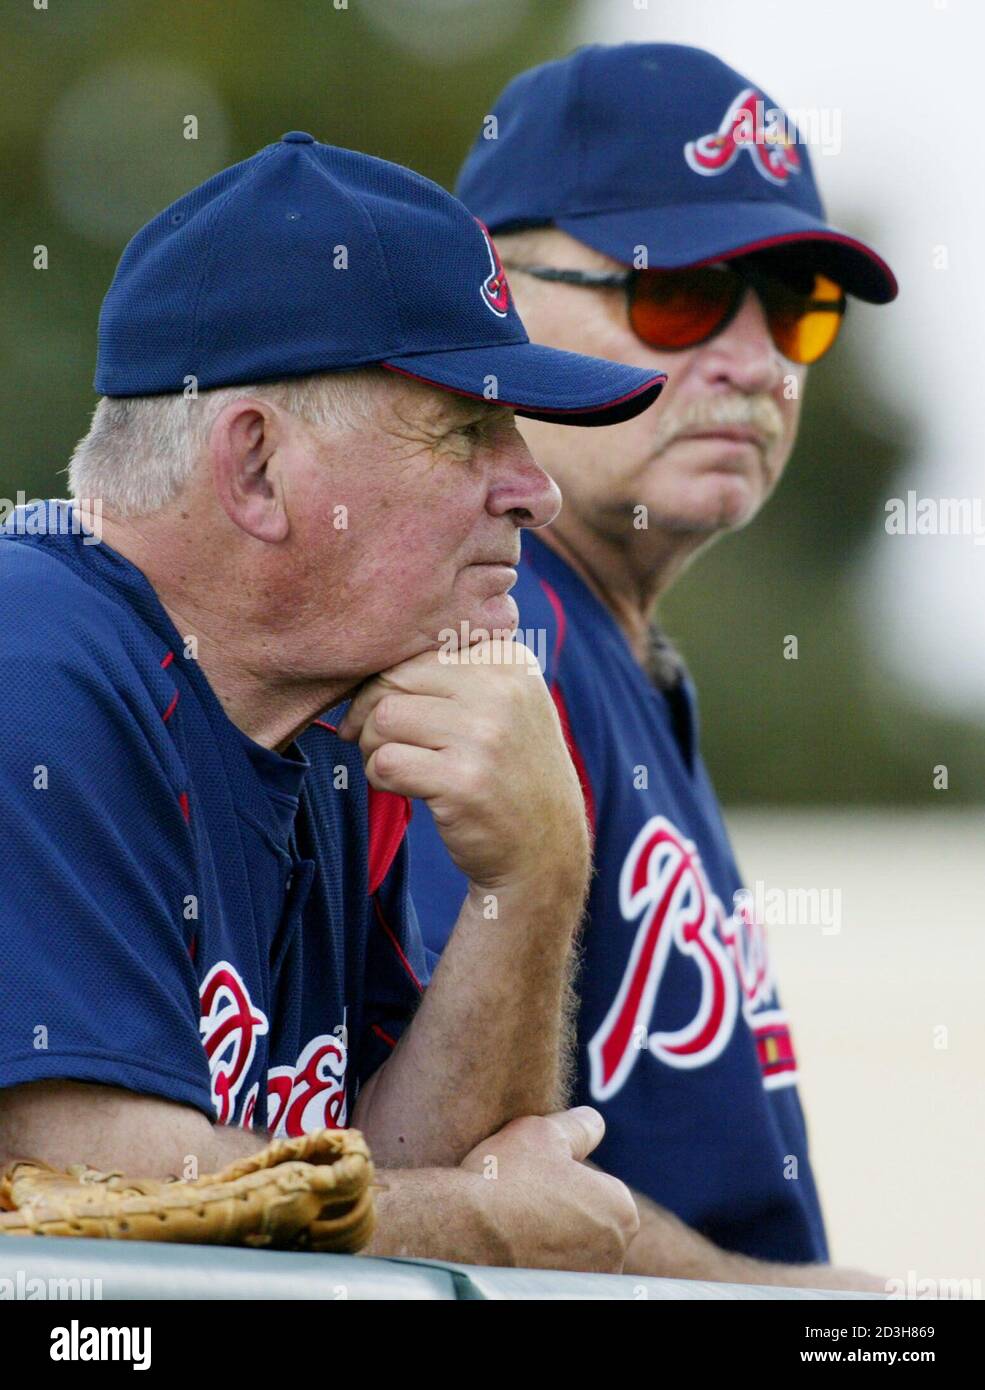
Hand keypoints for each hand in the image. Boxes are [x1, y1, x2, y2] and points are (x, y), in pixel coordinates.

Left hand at [337, 638, 588, 893]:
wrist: (545, 847)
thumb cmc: (507, 770)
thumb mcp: (505, 702)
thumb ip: (454, 671)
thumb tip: (369, 658)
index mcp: (508, 659)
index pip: (417, 650)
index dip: (386, 682)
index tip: (383, 711)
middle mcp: (502, 690)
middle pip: (395, 679)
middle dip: (370, 712)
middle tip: (377, 742)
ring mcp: (485, 736)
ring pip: (385, 718)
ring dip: (374, 747)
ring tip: (395, 766)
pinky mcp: (463, 782)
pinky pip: (386, 762)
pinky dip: (380, 777)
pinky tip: (403, 788)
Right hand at [459, 1107, 638, 1273]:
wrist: (460, 1232)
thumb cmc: (505, 1178)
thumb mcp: (543, 1132)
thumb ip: (578, 1127)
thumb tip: (594, 1123)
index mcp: (621, 1210)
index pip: (598, 1187)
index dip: (563, 1177)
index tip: (534, 1178)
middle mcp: (615, 1256)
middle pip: (587, 1223)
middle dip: (561, 1212)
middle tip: (522, 1201)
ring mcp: (587, 1284)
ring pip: (569, 1253)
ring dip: (549, 1241)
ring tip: (512, 1227)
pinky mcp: (558, 1299)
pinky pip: (550, 1275)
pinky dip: (534, 1265)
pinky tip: (508, 1252)